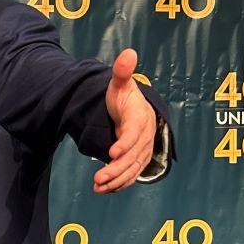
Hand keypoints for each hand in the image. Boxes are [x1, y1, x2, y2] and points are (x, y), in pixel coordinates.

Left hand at [94, 49, 156, 193]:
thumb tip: (128, 52)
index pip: (135, 133)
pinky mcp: (138, 160)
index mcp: (141, 117)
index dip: (125, 144)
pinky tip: (104, 190)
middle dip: (116, 168)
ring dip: (116, 180)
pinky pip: (131, 174)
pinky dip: (120, 183)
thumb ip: (122, 71)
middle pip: (134, 156)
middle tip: (98, 178)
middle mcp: (146, 136)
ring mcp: (143, 150)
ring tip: (98, 187)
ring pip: (133, 169)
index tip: (111, 153)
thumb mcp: (120, 83)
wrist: (133, 110)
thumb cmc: (124, 96)